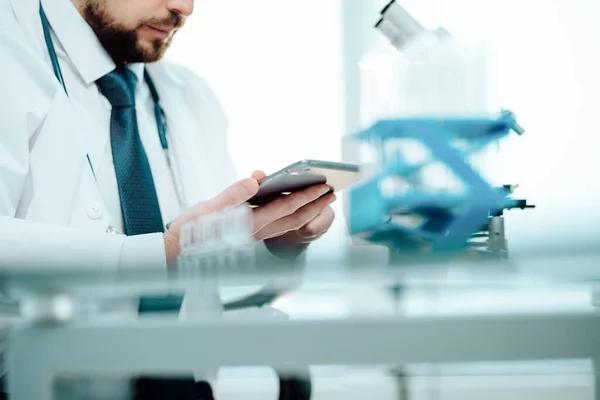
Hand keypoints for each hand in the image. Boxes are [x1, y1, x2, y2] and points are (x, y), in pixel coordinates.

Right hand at [164, 171, 334, 261]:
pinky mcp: (248, 236)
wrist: (177, 253)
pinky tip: (292, 204)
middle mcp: (255, 232)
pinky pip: (275, 225)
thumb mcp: (207, 208)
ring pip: (287, 224)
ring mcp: (253, 236)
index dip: (305, 198)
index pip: (284, 209)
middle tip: (331, 193)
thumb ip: (232, 194)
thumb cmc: (190, 231)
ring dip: (306, 212)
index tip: (322, 188)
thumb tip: (256, 179)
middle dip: (314, 206)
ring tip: (320, 199)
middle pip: (293, 219)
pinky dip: (289, 215)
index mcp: (248, 224)